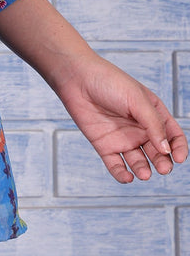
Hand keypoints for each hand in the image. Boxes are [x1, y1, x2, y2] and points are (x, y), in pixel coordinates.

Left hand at [54, 54, 187, 182]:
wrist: (77, 78)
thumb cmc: (109, 82)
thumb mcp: (136, 99)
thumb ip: (153, 123)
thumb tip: (166, 149)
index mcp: (152, 113)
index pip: (172, 135)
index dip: (178, 147)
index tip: (178, 158)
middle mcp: (139, 128)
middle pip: (158, 152)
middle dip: (163, 162)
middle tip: (163, 169)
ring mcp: (122, 138)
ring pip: (138, 161)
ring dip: (143, 170)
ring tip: (144, 174)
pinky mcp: (104, 145)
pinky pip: (116, 165)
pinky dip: (122, 174)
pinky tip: (127, 177)